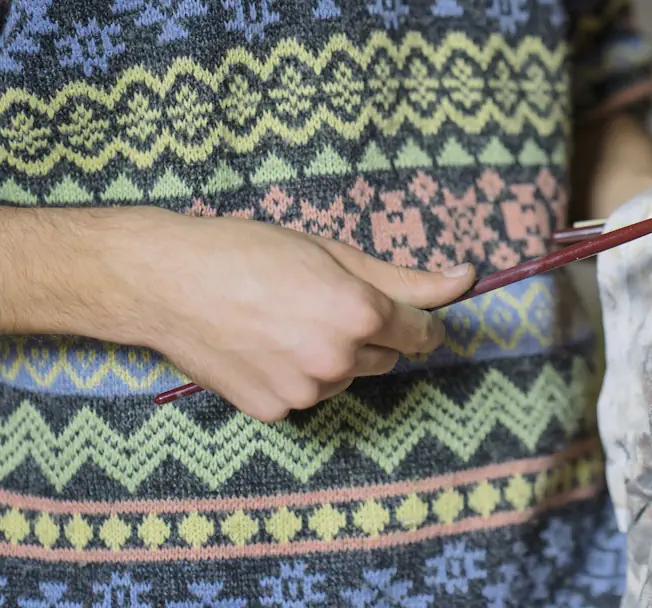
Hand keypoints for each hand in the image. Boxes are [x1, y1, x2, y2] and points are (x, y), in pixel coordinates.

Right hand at [86, 208, 474, 420]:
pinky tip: (263, 345)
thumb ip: (407, 278)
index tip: (409, 314)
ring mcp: (306, 392)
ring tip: (284, 320)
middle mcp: (339, 360)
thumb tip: (467, 279)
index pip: (424, 333)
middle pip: (386, 357)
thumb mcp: (335, 254)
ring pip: (346, 378)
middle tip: (322, 302)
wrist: (168, 282)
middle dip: (369, 334)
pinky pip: (307, 396)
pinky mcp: (275, 413)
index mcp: (361, 314)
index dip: (418, 320)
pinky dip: (295, 376)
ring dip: (333, 356)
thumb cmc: (251, 253)